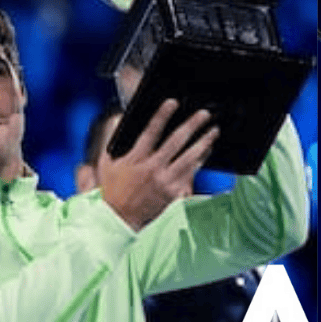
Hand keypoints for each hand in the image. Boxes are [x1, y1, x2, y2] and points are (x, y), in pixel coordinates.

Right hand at [99, 99, 218, 231]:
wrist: (120, 218)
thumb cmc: (114, 189)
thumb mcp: (107, 162)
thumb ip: (114, 140)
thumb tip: (119, 119)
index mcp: (136, 159)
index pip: (151, 131)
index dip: (162, 115)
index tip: (173, 103)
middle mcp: (153, 169)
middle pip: (176, 142)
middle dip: (192, 125)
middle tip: (204, 114)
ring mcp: (166, 181)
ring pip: (190, 157)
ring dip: (203, 142)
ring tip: (213, 130)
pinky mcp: (175, 192)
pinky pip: (192, 172)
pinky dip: (201, 160)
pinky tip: (207, 150)